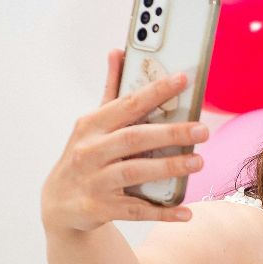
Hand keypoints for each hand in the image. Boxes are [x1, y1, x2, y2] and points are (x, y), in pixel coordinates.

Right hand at [40, 50, 210, 232]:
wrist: (59, 204)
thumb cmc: (84, 155)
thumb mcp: (92, 124)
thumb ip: (111, 90)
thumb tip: (118, 51)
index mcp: (91, 125)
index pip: (127, 104)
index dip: (155, 91)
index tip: (183, 79)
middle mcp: (90, 151)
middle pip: (134, 138)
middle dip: (170, 133)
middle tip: (203, 130)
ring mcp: (94, 181)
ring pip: (135, 172)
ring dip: (169, 168)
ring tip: (198, 162)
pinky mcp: (99, 208)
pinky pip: (136, 210)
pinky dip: (162, 211)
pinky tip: (186, 212)